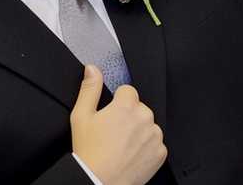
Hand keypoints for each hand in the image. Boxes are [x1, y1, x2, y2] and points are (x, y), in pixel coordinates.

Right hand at [71, 65, 165, 184]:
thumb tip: (92, 68)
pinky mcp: (160, 153)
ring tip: (122, 145)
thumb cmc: (89, 151)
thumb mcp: (81, 116)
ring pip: (149, 125)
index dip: (118, 102)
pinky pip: (156, 143)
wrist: (97, 182)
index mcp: (126, 106)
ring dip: (140, 131)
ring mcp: (154, 136)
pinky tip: (132, 154)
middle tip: (114, 133)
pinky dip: (146, 147)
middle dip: (130, 116)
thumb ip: (89, 89)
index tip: (111, 116)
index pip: (128, 91)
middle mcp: (144, 118)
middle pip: (140, 108)